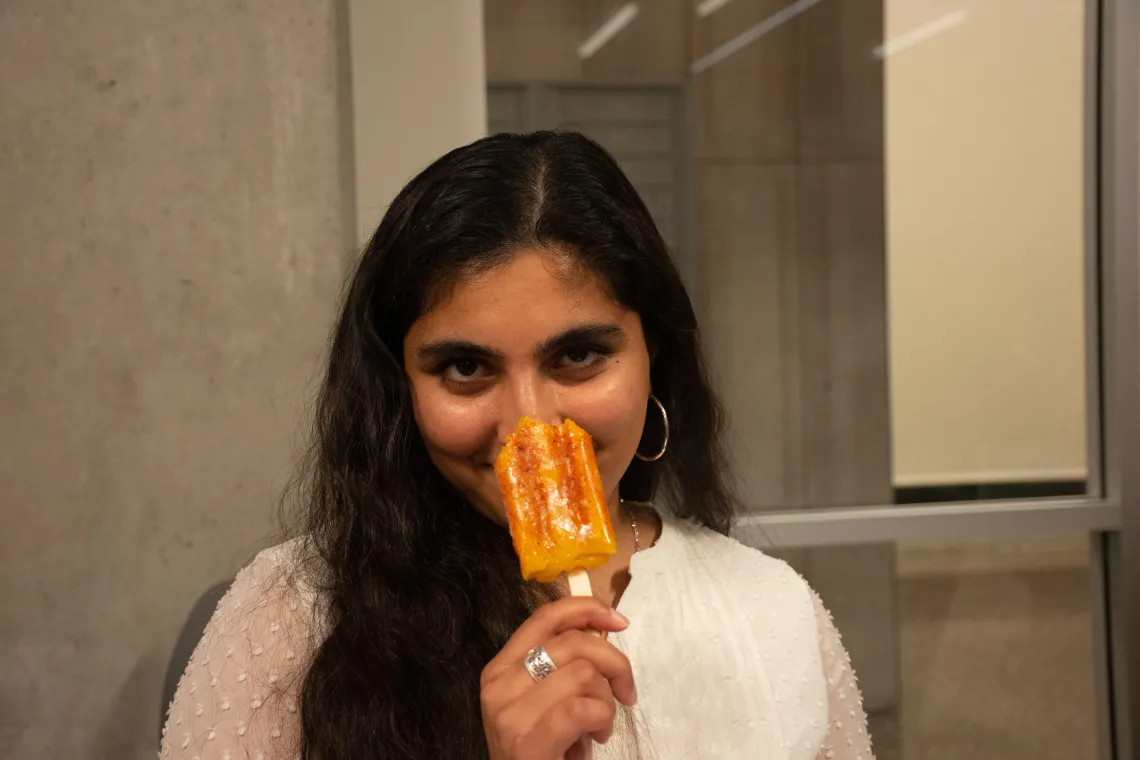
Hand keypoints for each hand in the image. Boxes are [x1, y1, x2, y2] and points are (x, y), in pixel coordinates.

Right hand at [481, 597, 636, 759]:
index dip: (586, 609)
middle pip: (572, 642)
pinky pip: (582, 708)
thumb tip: (604, 628)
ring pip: (582, 673)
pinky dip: (602, 719)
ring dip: (606, 700)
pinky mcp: (526, 741)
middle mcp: (498, 684)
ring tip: (600, 725)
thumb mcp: (549, 700)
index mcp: (500, 668)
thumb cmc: (544, 752)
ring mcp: (509, 713)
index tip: (619, 621)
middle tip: (625, 691)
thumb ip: (564, 666)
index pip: (544, 617)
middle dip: (614, 662)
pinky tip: (596, 737)